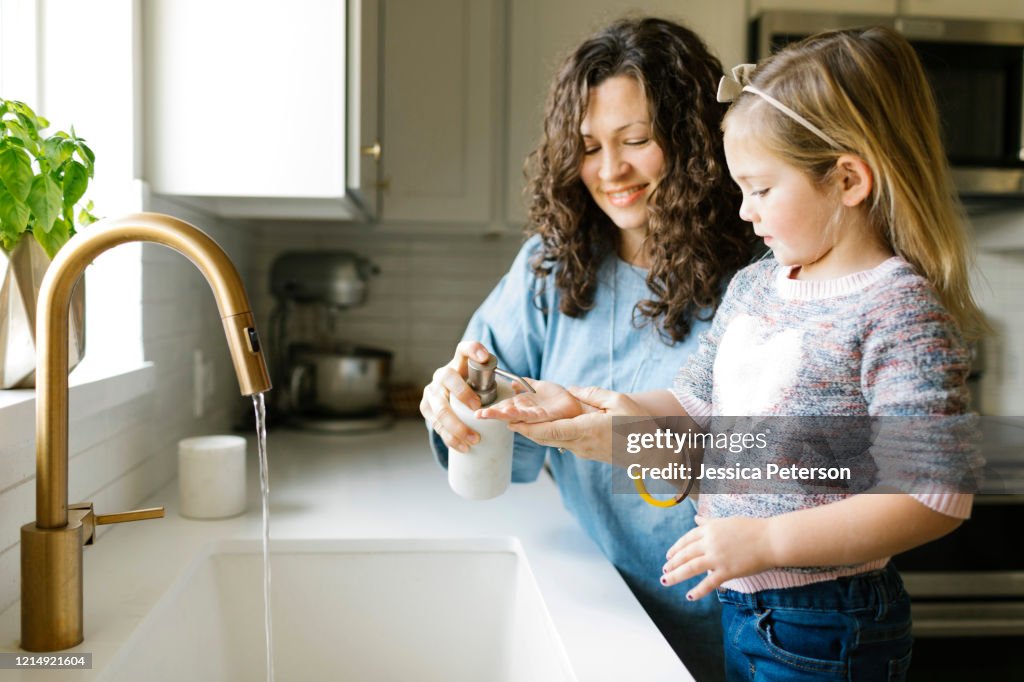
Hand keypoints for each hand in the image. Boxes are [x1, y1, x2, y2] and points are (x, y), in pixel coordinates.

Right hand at [419, 340, 490, 452]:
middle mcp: (442, 374)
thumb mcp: (482, 379)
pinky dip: (450, 438)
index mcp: (458, 363)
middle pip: (448, 379)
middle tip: (478, 409)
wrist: (449, 396)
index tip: (485, 357)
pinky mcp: (426, 408)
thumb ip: (495, 379)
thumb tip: (519, 389)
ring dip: (456, 426)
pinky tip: (463, 447)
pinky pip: (436, 424)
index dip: (474, 350)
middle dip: (463, 394)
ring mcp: (431, 391)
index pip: (464, 349)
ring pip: (440, 408)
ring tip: (474, 439)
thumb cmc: (473, 387)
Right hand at [475, 379, 587, 422]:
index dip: (492, 409)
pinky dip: (520, 417)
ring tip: (488, 415)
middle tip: (478, 415)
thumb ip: (525, 385)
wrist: (576, 404)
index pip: (504, 407)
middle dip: (492, 414)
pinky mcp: (545, 417)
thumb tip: (512, 383)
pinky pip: (531, 417)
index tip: (477, 411)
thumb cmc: (558, 398)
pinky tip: (511, 417)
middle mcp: (527, 413)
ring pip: (515, 416)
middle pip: (506, 413)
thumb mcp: (538, 387)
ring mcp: (535, 416)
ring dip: (502, 416)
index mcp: (523, 406)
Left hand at [508, 386, 648, 462]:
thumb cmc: (639, 426)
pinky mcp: (587, 453)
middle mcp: (581, 444)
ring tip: (516, 421)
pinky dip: (548, 435)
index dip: (529, 427)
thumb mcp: (619, 402)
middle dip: (523, 430)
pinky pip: (563, 443)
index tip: (511, 422)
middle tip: (503, 420)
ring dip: (534, 433)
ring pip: (552, 441)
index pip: (552, 430)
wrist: (653, 454)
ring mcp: (583, 451)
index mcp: (588, 430)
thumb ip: (593, 394)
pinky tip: (541, 426)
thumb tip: (572, 391)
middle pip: (545, 438)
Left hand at [661, 515, 775, 599]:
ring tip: (665, 581)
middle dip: (672, 563)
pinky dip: (698, 590)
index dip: (675, 548)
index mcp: (709, 529)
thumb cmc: (752, 529)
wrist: (772, 539)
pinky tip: (689, 596)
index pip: (687, 539)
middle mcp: (710, 542)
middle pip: (685, 554)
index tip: (668, 556)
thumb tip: (696, 518)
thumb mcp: (727, 521)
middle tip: (664, 570)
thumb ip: (709, 523)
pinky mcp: (727, 570)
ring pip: (690, 567)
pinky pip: (709, 582)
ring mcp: (717, 557)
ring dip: (676, 575)